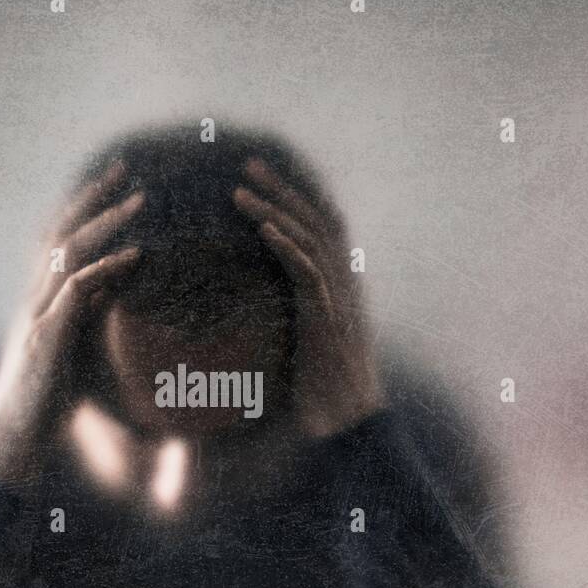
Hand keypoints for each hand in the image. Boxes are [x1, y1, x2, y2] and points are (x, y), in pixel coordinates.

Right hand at [0, 162, 143, 478]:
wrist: (15, 437)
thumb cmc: (47, 397)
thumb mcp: (75, 344)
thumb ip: (93, 311)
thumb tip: (119, 282)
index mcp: (40, 297)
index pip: (59, 236)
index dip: (84, 205)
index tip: (116, 181)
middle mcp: (34, 297)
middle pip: (60, 232)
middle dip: (93, 197)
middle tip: (124, 169)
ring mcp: (37, 315)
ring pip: (67, 253)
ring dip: (105, 223)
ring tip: (140, 201)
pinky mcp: (47, 339)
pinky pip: (76, 292)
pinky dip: (105, 269)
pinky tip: (134, 256)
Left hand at [233, 158, 384, 437]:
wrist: (348, 422)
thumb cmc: (320, 390)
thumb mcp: (299, 341)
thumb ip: (283, 315)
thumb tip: (248, 308)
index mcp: (338, 281)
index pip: (318, 224)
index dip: (293, 196)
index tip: (261, 177)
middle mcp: (343, 280)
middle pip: (314, 219)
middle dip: (281, 189)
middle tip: (247, 164)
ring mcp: (337, 297)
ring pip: (307, 238)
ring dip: (273, 211)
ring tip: (239, 191)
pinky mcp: (326, 317)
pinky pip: (309, 271)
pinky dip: (288, 247)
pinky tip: (264, 230)